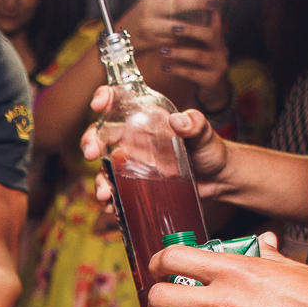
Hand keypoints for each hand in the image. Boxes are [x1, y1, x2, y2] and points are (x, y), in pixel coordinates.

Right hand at [83, 95, 231, 201]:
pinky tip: (113, 209)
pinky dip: (112, 201)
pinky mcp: (136, 186)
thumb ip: (195, 125)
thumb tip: (180, 121)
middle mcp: (134, 141)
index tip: (98, 104)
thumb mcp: (205, 134)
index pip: (120, 102)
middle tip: (91, 154)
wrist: (217, 180)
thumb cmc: (210, 150)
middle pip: (101, 135)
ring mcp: (132, 164)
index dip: (105, 98)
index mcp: (146, 120)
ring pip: (106, 168)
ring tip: (104, 194)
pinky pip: (117, 192)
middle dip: (90, 142)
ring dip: (100, 180)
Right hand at [116, 0, 209, 54]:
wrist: (118, 41)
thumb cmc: (137, 19)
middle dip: (198, 4)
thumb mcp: (146, 1)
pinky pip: (174, 41)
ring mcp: (151, 28)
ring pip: (178, 26)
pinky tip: (197, 38)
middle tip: (214, 4)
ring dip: (195, 26)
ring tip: (210, 24)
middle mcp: (150, 12)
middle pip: (178, 6)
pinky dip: (186, 39)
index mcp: (150, 0)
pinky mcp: (153, 43)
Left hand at [159, 7, 230, 110]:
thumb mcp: (198, 47)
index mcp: (216, 37)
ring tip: (163, 50)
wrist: (211, 91)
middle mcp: (221, 48)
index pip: (214, 17)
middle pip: (210, 34)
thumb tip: (173, 16)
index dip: (210, 5)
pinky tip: (165, 67)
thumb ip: (190, 34)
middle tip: (173, 27)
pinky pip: (193, 74)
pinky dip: (178, 70)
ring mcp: (218, 64)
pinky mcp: (212, 79)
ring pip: (199, 55)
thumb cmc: (200, 65)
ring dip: (179, 52)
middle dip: (191, 30)